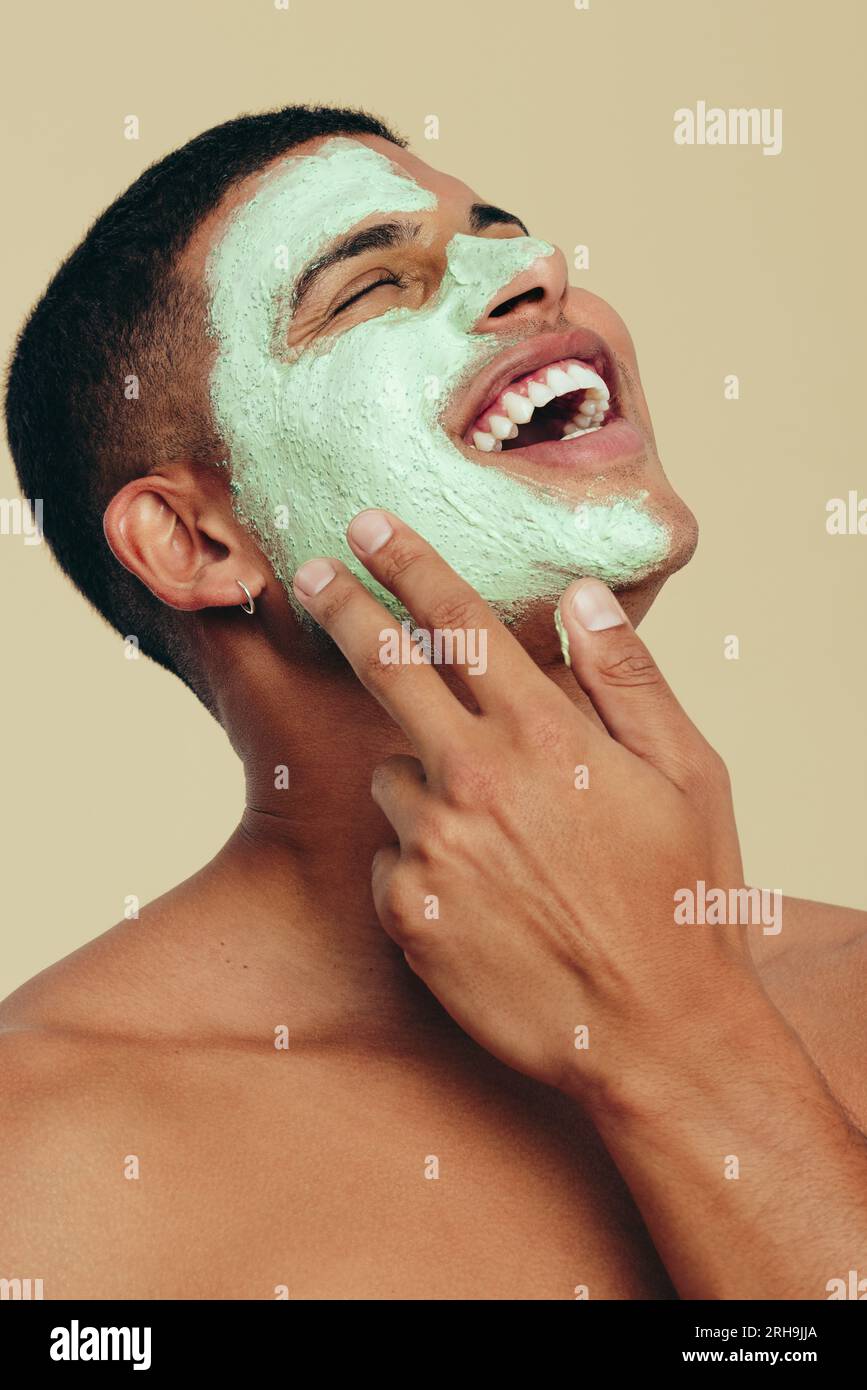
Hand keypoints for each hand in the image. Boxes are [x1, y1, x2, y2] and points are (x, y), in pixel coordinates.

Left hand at [292, 509, 757, 1105]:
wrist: (654, 1033)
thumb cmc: (682, 898)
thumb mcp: (687, 776)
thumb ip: (627, 677)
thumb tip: (581, 597)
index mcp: (546, 736)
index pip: (461, 625)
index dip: (409, 565)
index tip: (370, 525)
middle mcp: (475, 781)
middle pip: (385, 669)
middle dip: (345, 609)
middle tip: (315, 574)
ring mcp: (432, 849)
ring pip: (392, 775)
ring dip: (423, 781)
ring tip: (497, 839)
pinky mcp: (406, 913)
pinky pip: (391, 856)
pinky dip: (421, 860)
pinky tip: (481, 895)